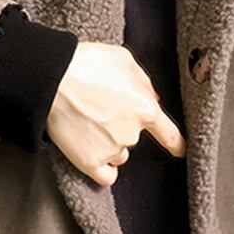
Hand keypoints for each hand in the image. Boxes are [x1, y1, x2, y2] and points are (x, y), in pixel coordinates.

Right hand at [45, 41, 186, 186]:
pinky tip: (94, 154)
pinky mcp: (89, 162)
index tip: (180, 151)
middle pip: (134, 138)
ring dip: (110, 144)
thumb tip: (153, 98)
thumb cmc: (86, 63)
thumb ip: (142, 80)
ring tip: (88, 123)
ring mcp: (111, 150)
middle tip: (100, 108)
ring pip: (119, 154)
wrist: (53, 77)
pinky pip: (105, 175)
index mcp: (144, 109)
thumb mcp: (123, 58)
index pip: (170, 135)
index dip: (177, 145)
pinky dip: (102, 168)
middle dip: (122, 126)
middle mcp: (131, 133)